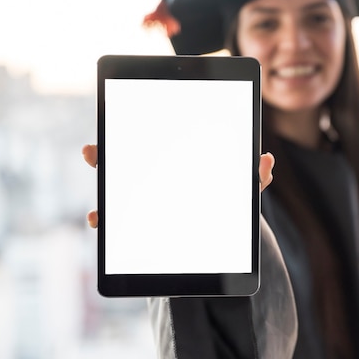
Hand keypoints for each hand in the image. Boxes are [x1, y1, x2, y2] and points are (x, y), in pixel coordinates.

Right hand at [81, 144, 275, 228]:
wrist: (225, 236)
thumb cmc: (231, 201)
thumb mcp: (243, 187)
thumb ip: (254, 175)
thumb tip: (265, 159)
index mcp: (177, 161)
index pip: (151, 141)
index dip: (131, 129)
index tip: (116, 121)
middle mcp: (156, 178)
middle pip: (124, 162)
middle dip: (104, 156)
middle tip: (92, 152)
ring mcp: (148, 202)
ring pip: (116, 194)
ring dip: (102, 197)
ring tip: (98, 207)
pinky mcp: (144, 226)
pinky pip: (122, 225)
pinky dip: (108, 224)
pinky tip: (101, 224)